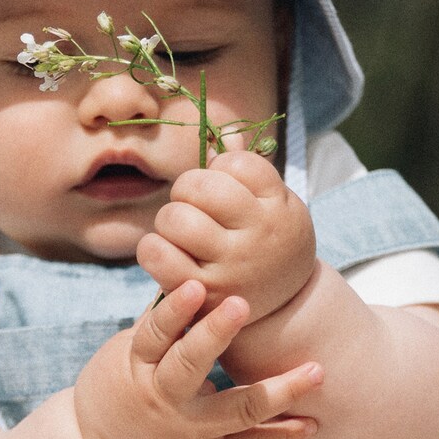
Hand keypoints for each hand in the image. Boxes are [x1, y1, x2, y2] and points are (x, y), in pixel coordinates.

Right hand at [72, 279, 321, 438]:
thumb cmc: (117, 386)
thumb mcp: (122, 353)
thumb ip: (159, 323)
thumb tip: (188, 273)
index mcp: (138, 366)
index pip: (155, 333)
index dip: (174, 310)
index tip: (195, 284)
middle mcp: (164, 398)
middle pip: (191, 365)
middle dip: (216, 334)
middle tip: (243, 304)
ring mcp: (189, 430)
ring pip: (236, 409)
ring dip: (280, 391)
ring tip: (316, 371)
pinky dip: (282, 434)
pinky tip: (313, 421)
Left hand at [136, 151, 315, 324]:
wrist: (287, 304)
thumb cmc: (270, 239)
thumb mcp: (274, 200)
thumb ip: (246, 166)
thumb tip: (216, 133)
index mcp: (278, 206)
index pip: (236, 163)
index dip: (220, 168)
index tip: (225, 184)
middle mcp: (258, 237)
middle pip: (199, 187)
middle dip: (187, 189)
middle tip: (195, 206)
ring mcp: (230, 268)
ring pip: (175, 219)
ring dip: (169, 218)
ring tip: (182, 230)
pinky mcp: (202, 293)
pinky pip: (158, 255)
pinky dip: (152, 248)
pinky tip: (165, 250)